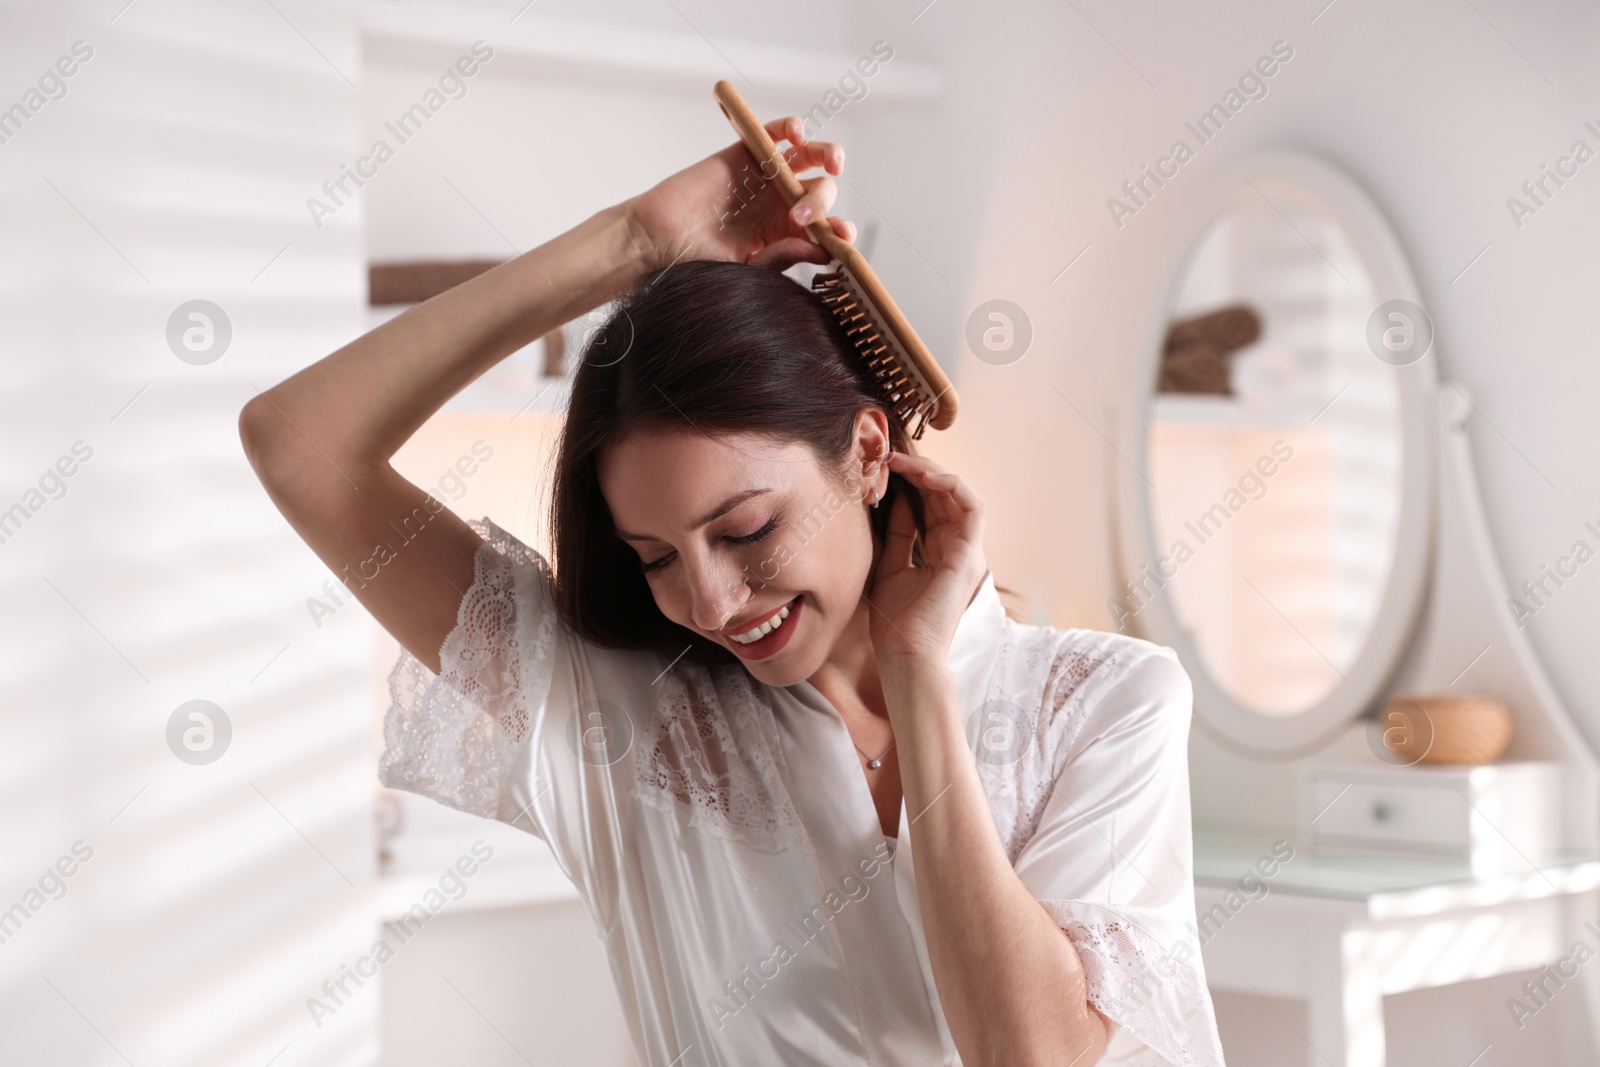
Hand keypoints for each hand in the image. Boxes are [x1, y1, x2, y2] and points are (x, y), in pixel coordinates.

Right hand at [624, 115, 857, 273]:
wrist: (659, 239)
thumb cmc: (699, 260)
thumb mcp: (748, 266)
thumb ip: (783, 255)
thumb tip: (823, 250)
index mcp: (787, 234)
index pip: (826, 229)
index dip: (839, 231)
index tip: (842, 236)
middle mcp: (781, 203)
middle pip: (821, 192)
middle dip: (822, 202)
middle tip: (801, 217)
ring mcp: (766, 177)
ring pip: (809, 157)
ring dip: (828, 155)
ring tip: (832, 165)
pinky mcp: (747, 153)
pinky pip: (775, 132)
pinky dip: (791, 127)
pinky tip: (797, 135)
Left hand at [868, 452, 987, 669]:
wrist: (904, 653)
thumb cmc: (895, 621)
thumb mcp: (889, 565)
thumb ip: (897, 534)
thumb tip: (897, 499)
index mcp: (941, 553)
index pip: (933, 505)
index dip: (911, 481)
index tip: (883, 468)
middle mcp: (959, 549)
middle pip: (946, 496)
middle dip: (919, 471)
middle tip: (890, 457)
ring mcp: (968, 551)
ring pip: (961, 495)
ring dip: (934, 472)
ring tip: (903, 462)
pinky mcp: (969, 554)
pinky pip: (972, 507)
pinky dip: (952, 485)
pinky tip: (925, 475)